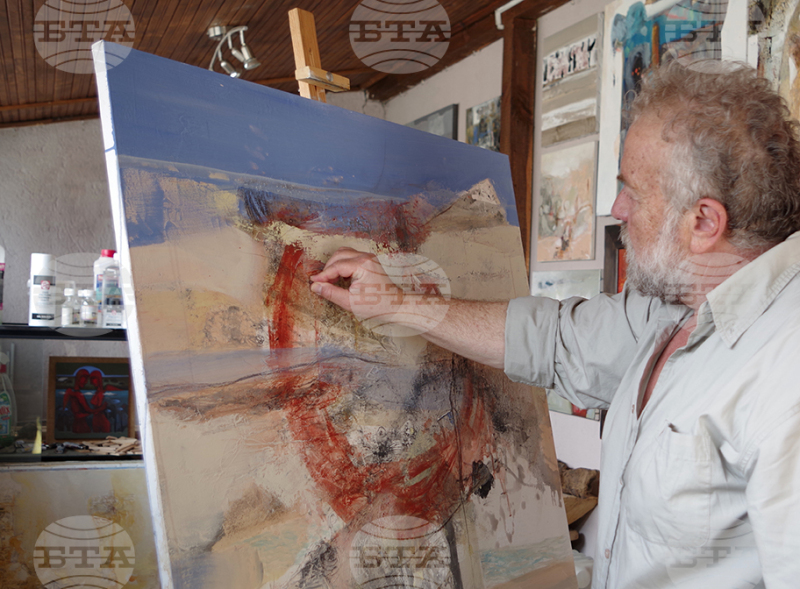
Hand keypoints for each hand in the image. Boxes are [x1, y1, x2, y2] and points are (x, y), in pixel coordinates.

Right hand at [310, 247, 447, 336]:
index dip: (323, 275)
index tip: (313, 282)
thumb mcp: (350, 302)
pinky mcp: (370, 261)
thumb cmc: (376, 305)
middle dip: (328, 269)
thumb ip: (331, 293)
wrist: (395, 305)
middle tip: (322, 283)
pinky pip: (351, 257)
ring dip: (335, 265)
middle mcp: (366, 257)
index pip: (336, 266)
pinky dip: (342, 264)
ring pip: (344, 253)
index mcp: (362, 265)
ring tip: (331, 280)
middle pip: (339, 255)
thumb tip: (315, 286)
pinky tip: (341, 278)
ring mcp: (369, 258)